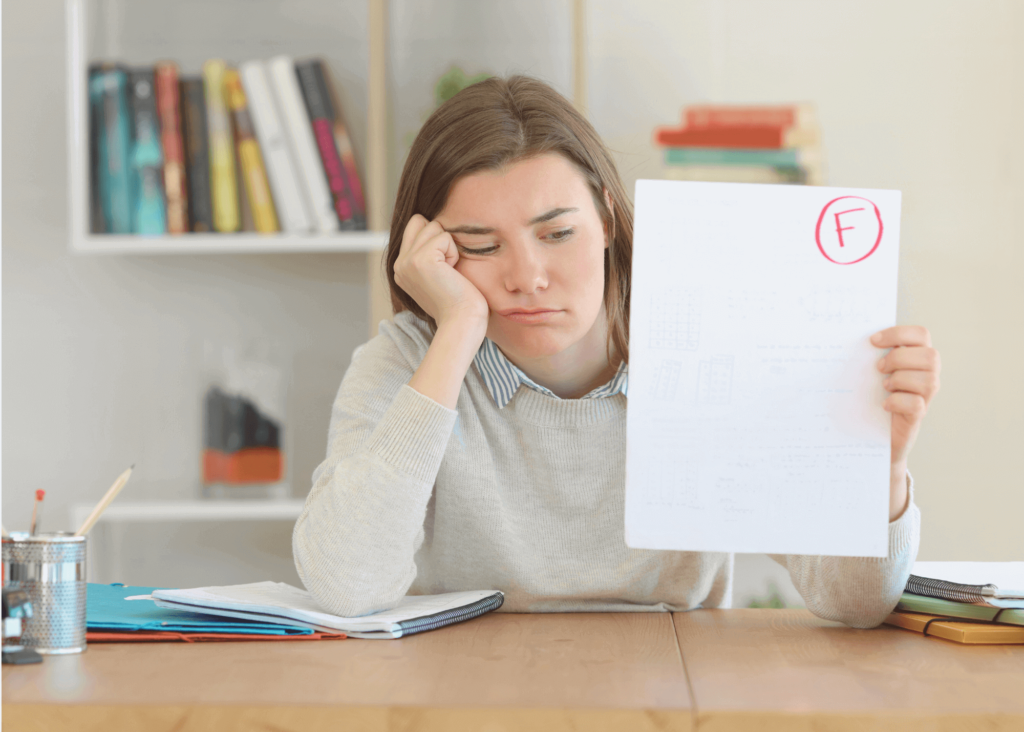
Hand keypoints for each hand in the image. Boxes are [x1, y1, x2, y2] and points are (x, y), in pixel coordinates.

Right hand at [393, 214, 488, 330]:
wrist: (461, 321)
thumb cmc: (458, 302)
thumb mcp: (436, 276)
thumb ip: (427, 254)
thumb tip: (434, 227)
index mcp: (400, 268)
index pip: (415, 227)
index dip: (435, 240)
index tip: (443, 269)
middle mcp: (398, 264)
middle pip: (421, 221)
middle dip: (440, 238)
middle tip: (447, 268)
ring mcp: (407, 261)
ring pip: (433, 226)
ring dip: (448, 247)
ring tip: (449, 272)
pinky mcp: (420, 260)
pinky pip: (444, 237)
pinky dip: (454, 253)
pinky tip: (452, 273)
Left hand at [872, 325, 940, 467]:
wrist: (870, 433)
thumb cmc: (870, 396)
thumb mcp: (871, 372)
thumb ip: (871, 355)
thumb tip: (847, 339)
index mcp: (916, 358)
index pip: (921, 334)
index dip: (899, 333)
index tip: (873, 341)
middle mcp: (927, 376)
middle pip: (931, 356)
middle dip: (900, 358)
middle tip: (879, 368)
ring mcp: (925, 397)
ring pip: (929, 380)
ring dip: (901, 379)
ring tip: (884, 386)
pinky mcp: (917, 417)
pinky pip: (917, 404)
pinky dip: (898, 401)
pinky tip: (884, 404)